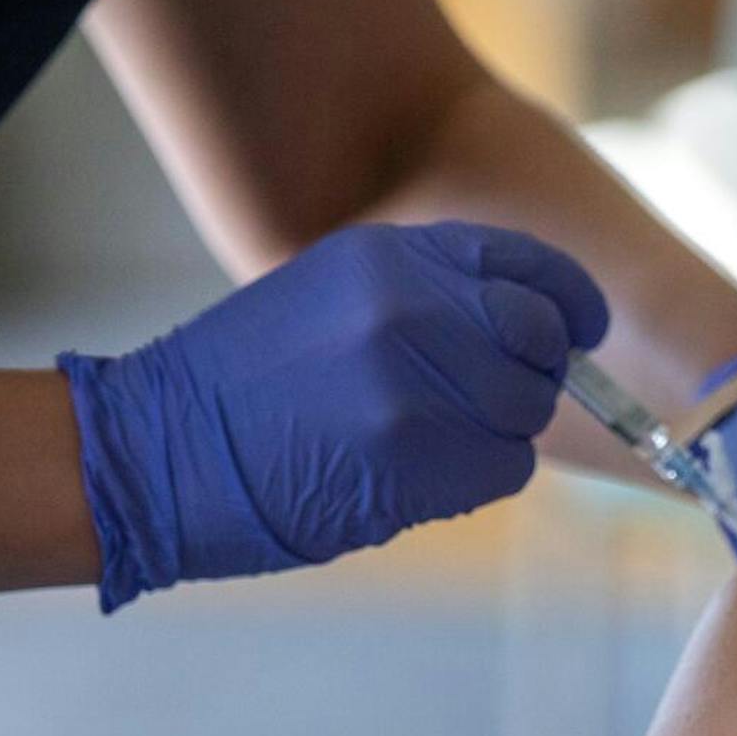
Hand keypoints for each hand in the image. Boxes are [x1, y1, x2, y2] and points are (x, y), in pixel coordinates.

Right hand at [60, 221, 608, 611]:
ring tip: (418, 444)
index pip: (527, 265)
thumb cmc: (248, 387)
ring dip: (495, 438)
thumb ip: (431, 298)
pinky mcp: (414, 451)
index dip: (571, 302)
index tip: (584, 330)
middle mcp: (412, 301)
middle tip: (488, 404)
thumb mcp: (335, 297)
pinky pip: (504, 468)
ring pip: (528, 412)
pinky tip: (410, 479)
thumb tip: (535, 330)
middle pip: (542, 339)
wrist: (152, 452)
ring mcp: (414, 376)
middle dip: (535, 376)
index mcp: (393, 254)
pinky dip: (473, 481)